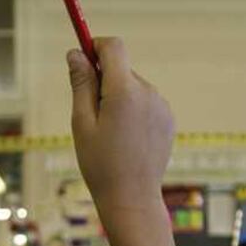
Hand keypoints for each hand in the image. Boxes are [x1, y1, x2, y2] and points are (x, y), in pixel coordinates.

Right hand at [68, 38, 174, 210]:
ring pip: (134, 87)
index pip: (113, 48)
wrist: (132, 198)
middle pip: (122, 69)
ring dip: (120, 98)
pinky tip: (127, 140)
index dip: (96, 47)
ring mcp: (162, 107)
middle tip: (93, 115)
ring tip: (112, 134)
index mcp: (124, 91)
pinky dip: (134, 112)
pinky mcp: (168, 120)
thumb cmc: (101, 164)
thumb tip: (76, 53)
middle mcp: (148, 94)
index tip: (84, 61)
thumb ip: (81, 83)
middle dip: (105, 82)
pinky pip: (146, 104)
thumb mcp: (82, 122)